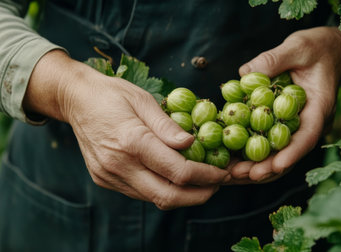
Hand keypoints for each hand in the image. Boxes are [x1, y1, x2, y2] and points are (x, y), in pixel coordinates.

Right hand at [24, 50, 229, 208]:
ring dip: (181, 195)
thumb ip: (167, 126)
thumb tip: (192, 142)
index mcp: (132, 141)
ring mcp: (109, 175)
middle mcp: (119, 164)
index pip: (178, 171)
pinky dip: (162, 189)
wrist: (76, 100)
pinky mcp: (104, 179)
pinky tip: (174, 177)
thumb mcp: (144, 101)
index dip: (206, 175)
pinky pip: (140, 193)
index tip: (222, 173)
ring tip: (200, 181)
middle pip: (167, 196)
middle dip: (198, 195)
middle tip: (216, 185)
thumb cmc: (113, 94)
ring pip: (153, 198)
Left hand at [227, 27, 340, 183]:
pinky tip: (232, 157)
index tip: (276, 167)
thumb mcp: (298, 46)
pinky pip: (271, 140)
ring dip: (258, 165)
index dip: (292, 153)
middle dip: (267, 168)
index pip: (308, 135)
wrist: (329, 51)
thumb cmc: (317, 47)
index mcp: (319, 106)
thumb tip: (244, 73)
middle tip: (242, 175)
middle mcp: (310, 122)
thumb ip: (274, 59)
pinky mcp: (285, 122)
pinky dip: (253, 150)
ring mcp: (298, 125)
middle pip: (290, 152)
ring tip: (232, 174)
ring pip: (279, 152)